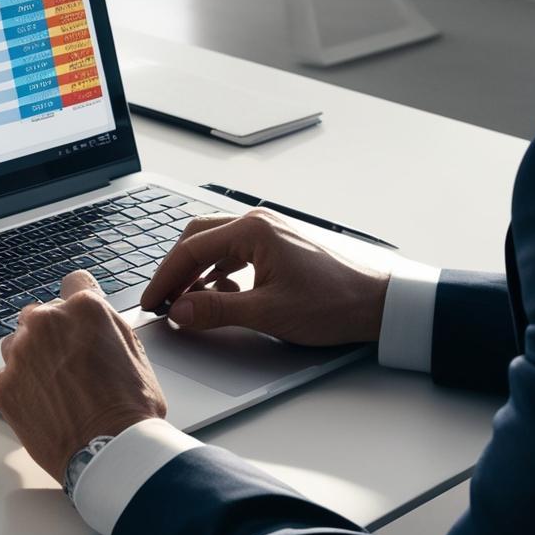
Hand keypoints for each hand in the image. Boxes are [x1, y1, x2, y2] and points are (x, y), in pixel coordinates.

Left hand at [0, 270, 166, 483]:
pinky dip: (22, 387)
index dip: (79, 305)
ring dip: (32, 358)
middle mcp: (47, 321)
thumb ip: (106, 324)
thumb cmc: (130, 408)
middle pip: (42, 315)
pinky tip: (46, 406)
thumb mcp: (134, 350)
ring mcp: (21, 352)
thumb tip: (94, 318)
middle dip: (53, 334)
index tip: (77, 319)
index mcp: (84, 307)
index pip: (73, 283)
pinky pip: (8, 375)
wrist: (109, 453)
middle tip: (71, 365)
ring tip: (57, 388)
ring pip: (19, 343)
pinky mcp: (4, 383)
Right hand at [139, 209, 389, 345]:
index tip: (152, 302)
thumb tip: (180, 311)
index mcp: (252, 230)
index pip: (191, 249)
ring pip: (216, 245)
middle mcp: (258, 223)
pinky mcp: (279, 246)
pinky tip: (219, 294)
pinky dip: (218, 271)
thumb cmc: (334, 302)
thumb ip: (217, 310)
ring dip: (197, 272)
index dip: (165, 278)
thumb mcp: (269, 312)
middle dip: (176, 270)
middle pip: (198, 238)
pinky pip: (235, 252)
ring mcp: (269, 232)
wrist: (381, 304)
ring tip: (186, 300)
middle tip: (163, 299)